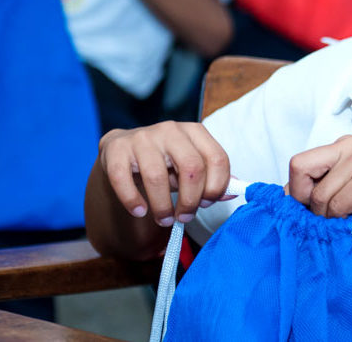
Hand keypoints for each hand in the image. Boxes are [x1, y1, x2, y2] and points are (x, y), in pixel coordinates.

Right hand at [98, 121, 231, 226]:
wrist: (123, 151)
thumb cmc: (165, 162)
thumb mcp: (191, 166)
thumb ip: (213, 178)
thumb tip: (235, 191)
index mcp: (194, 131)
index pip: (217, 158)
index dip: (216, 187)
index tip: (207, 204)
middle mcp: (170, 130)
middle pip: (191, 167)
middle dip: (191, 200)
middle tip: (185, 217)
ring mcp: (141, 137)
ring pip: (157, 176)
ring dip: (162, 207)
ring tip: (164, 220)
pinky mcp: (115, 149)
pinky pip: (123, 178)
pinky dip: (132, 200)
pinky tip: (139, 211)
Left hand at [288, 135, 351, 233]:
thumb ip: (328, 183)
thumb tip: (289, 196)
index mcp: (344, 144)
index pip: (298, 163)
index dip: (296, 189)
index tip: (307, 208)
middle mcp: (350, 147)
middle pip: (300, 170)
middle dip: (303, 200)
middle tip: (320, 216)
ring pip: (319, 196)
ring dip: (326, 216)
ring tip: (346, 218)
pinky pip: (337, 206)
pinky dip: (341, 219)